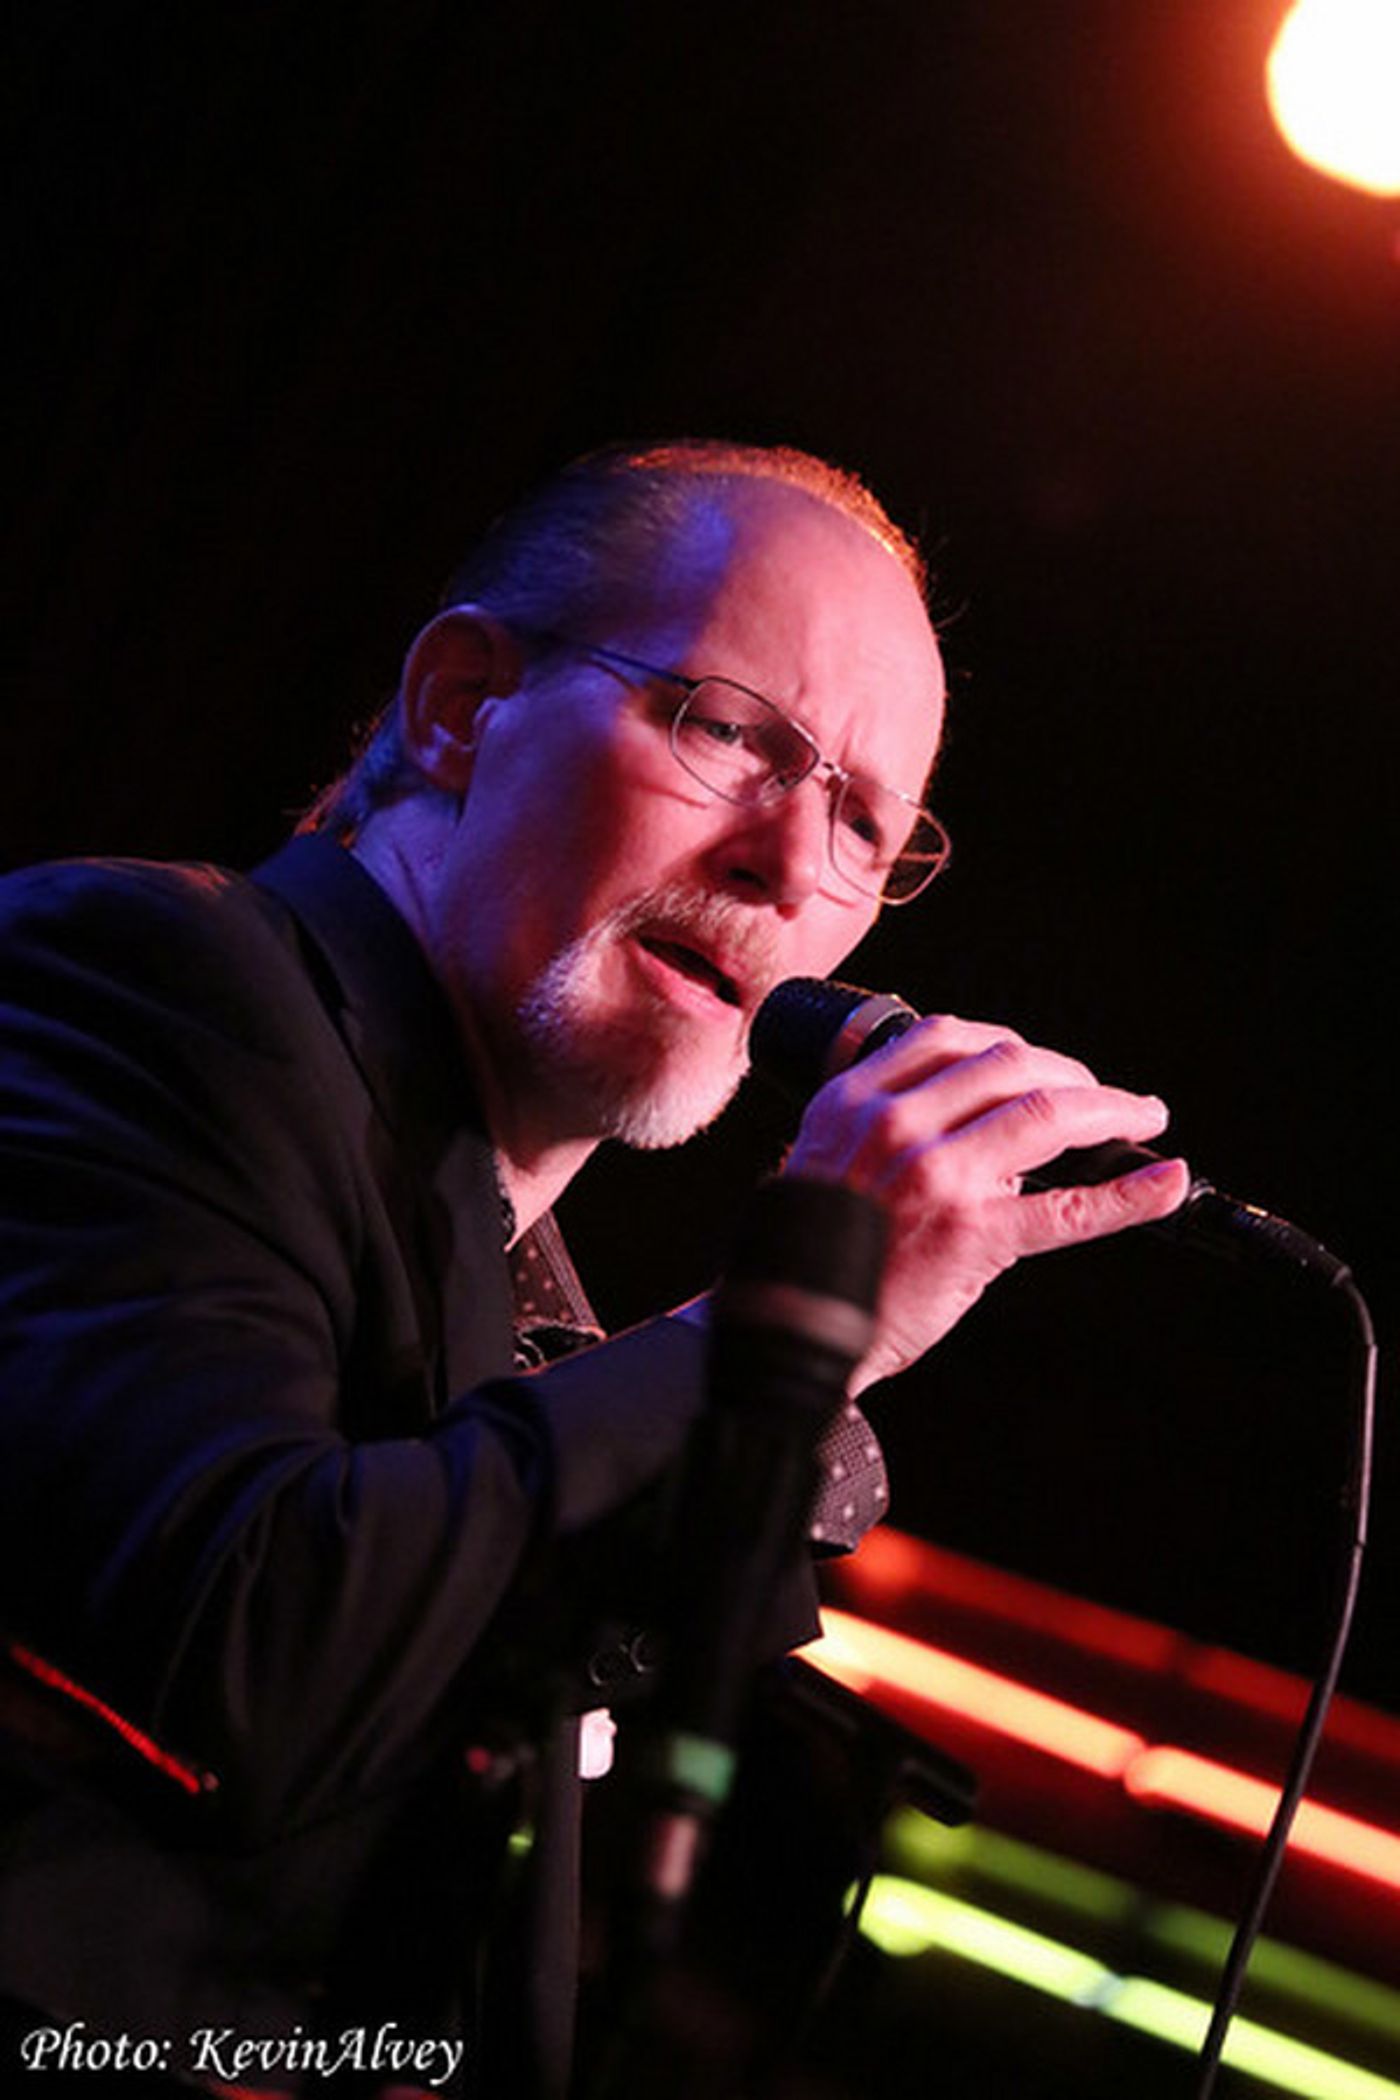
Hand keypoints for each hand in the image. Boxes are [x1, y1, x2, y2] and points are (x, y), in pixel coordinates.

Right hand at [781, 1013, 1190, 1388]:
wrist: (788, 1322)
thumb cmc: (808, 1250)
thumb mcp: (826, 1157)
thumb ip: (887, 1123)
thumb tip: (978, 1123)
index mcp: (855, 1100)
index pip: (948, 1037)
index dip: (1011, 1044)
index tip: (1040, 1063)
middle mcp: (896, 1124)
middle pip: (1009, 1063)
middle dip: (1070, 1073)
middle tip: (1102, 1096)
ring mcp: (938, 1175)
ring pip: (1047, 1113)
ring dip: (1110, 1110)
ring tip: (1140, 1119)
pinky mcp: (974, 1234)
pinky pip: (1068, 1207)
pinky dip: (1130, 1194)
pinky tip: (1165, 1185)